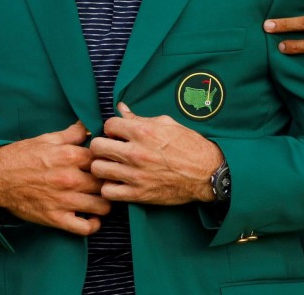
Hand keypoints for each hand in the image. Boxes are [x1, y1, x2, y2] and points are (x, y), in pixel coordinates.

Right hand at [0, 121, 109, 234]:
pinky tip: (92, 218)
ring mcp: (63, 200)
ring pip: (102, 206)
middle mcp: (70, 178)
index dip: (108, 161)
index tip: (107, 164)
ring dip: (105, 203)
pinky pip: (84, 228)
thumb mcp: (48, 139)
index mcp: (70, 156)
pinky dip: (93, 225)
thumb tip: (90, 124)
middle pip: (105, 182)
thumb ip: (72, 133)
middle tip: (108, 183)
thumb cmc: (21, 156)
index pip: (104, 158)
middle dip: (109, 182)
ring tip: (101, 199)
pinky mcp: (55, 218)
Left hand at [90, 103, 221, 205]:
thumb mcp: (167, 124)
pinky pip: (108, 191)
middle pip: (96, 146)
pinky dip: (109, 188)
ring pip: (97, 169)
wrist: (206, 173)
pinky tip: (118, 182)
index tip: (118, 134)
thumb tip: (121, 108)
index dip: (112, 128)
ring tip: (112, 166)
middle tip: (110, 149)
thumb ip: (140, 117)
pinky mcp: (138, 194)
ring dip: (102, 166)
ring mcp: (136, 175)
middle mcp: (136, 153)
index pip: (108, 125)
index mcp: (143, 132)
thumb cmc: (189, 145)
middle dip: (101, 146)